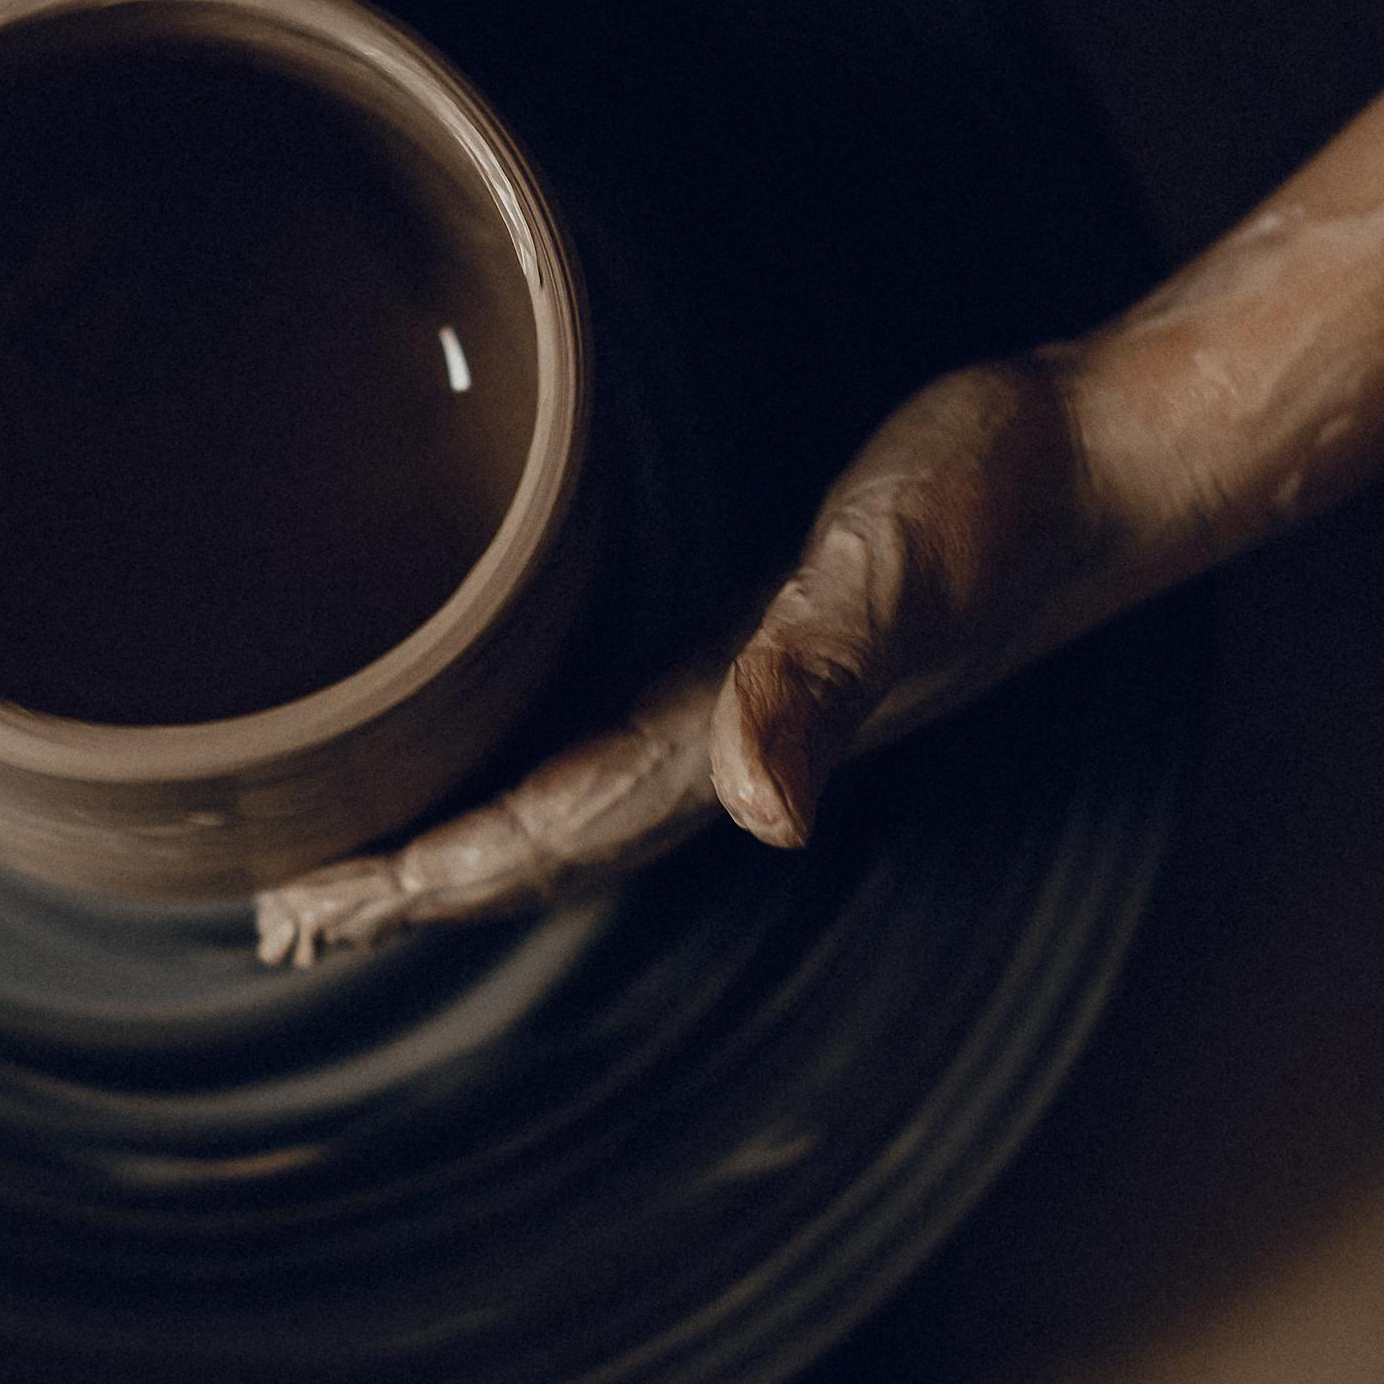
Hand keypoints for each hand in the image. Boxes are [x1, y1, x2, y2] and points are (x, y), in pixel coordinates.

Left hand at [259, 115, 1383, 965]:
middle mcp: (719, 740)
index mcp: (723, 737)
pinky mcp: (754, 639)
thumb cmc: (995, 503)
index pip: (540, 835)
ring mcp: (736, 699)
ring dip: (465, 849)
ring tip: (369, 878)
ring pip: (567, 801)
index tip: (316, 915)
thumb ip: (816, 689)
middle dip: (415, 893)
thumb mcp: (890, 580)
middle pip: (535, 848)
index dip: (426, 879)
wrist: (1094, 454)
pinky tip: (509, 757)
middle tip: (290, 929)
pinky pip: (612, 731)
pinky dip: (535, 768)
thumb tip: (768, 817)